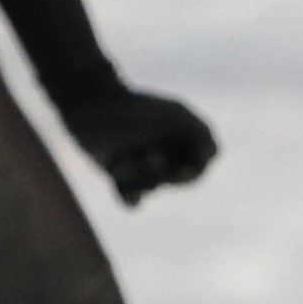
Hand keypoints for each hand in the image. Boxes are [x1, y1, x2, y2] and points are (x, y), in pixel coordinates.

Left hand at [58, 84, 216, 205]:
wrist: (92, 104)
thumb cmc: (136, 108)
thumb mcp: (176, 116)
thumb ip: (201, 133)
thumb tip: (210, 155)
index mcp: (181, 132)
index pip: (204, 160)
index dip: (197, 168)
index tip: (185, 166)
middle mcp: (165, 147)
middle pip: (180, 179)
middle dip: (166, 174)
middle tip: (152, 156)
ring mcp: (142, 161)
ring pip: (153, 187)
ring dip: (141, 176)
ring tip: (126, 159)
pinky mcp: (120, 173)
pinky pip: (132, 199)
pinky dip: (129, 195)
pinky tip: (119, 184)